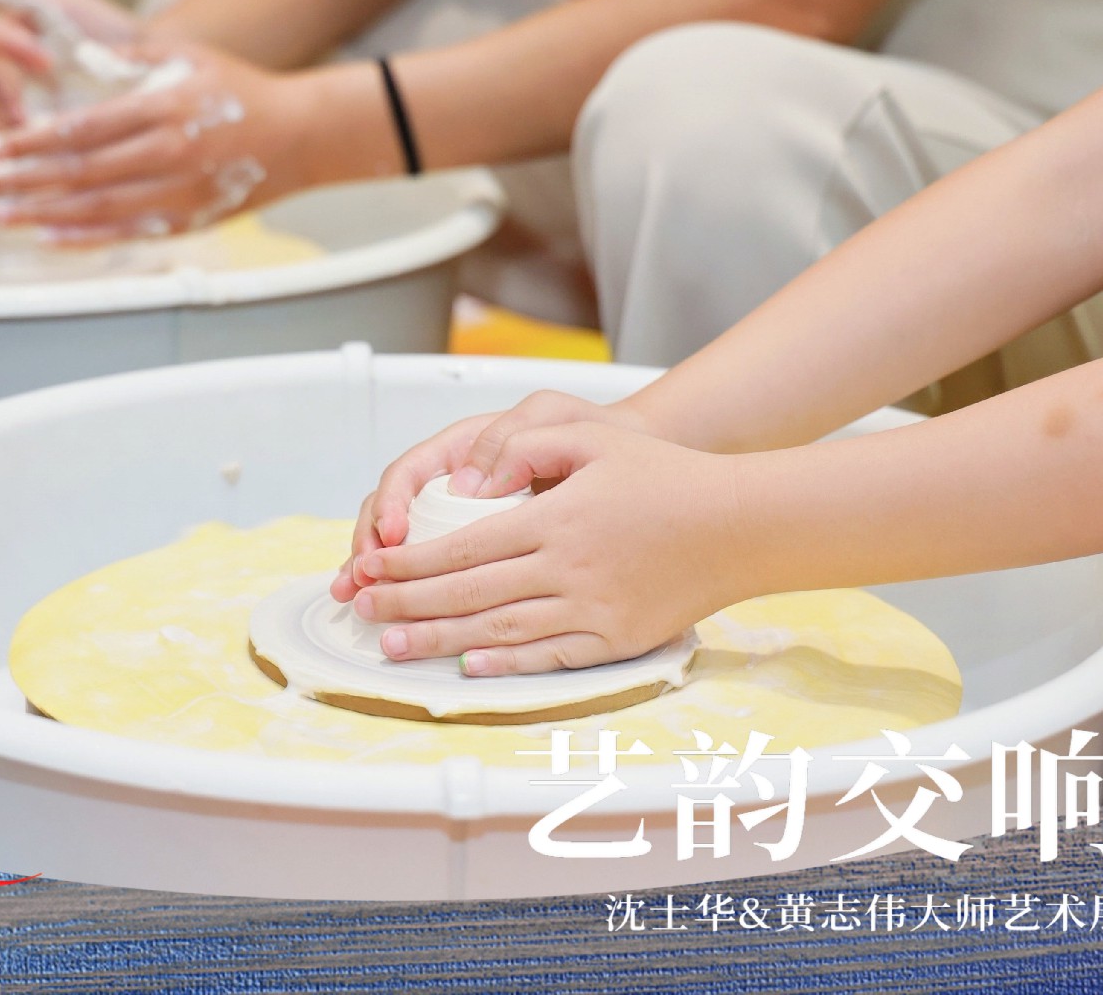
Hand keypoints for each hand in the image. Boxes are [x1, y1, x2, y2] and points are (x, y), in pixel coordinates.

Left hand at [0, 38, 373, 243]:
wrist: (302, 135)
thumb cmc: (243, 92)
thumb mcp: (187, 56)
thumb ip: (131, 57)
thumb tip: (77, 51)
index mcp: (163, 108)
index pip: (81, 129)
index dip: (30, 143)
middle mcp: (168, 153)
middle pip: (79, 172)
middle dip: (21, 180)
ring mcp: (178, 192)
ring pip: (96, 208)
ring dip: (42, 212)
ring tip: (0, 213)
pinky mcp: (188, 219)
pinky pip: (126, 232)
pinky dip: (83, 237)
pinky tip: (48, 236)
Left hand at [341, 423, 759, 674]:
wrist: (739, 526)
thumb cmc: (665, 476)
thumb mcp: (591, 437)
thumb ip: (523, 447)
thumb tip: (468, 480)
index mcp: (554, 519)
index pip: (461, 548)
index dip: (408, 563)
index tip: (371, 569)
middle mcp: (567, 570)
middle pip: (468, 594)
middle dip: (406, 604)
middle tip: (362, 611)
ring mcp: (592, 611)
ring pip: (499, 631)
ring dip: (440, 641)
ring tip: (395, 645)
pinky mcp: (615, 640)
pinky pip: (549, 656)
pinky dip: (505, 665)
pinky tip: (470, 666)